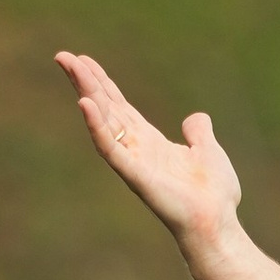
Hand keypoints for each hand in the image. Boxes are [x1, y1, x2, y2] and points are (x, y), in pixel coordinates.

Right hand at [54, 51, 241, 255]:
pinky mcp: (134, 175)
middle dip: (84, 82)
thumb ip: (199, 132)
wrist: (217, 223)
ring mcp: (132, 161)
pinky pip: (110, 148)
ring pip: (102, 121)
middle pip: (105, 107)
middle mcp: (136, 148)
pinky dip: (97, 127)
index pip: (119, 106)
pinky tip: (85, 104)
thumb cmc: (214, 195)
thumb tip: (195, 117)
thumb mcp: (208, 150)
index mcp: (150, 141)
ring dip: (86, 93)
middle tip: (62, 57)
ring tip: (70, 68)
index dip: (102, 83)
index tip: (84, 60)